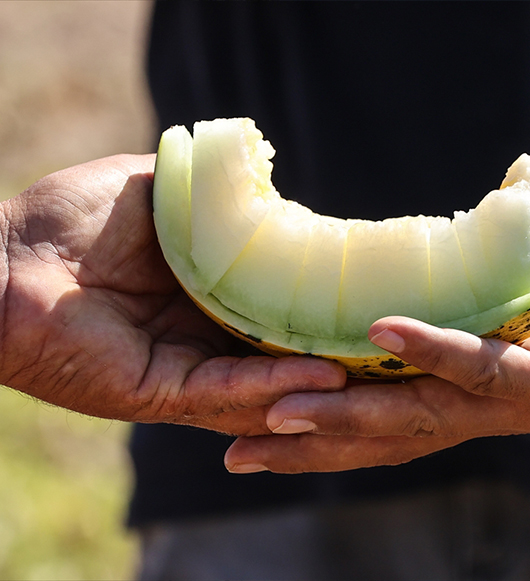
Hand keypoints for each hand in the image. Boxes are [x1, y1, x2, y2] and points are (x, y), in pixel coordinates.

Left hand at [0, 155, 345, 434]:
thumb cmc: (67, 219)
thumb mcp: (154, 189)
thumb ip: (208, 190)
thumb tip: (264, 178)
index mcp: (201, 295)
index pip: (272, 307)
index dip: (316, 304)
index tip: (366, 294)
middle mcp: (199, 338)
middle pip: (276, 353)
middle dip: (329, 353)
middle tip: (386, 345)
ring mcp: (182, 369)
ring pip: (263, 384)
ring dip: (315, 379)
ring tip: (370, 368)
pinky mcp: (159, 393)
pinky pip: (225, 391)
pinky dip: (273, 384)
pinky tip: (322, 375)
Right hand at [224, 230, 529, 471]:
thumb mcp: (518, 299)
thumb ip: (470, 297)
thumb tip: (425, 267)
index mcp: (467, 394)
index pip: (381, 417)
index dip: (318, 430)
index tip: (252, 426)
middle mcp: (481, 411)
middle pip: (383, 437)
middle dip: (308, 448)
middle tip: (234, 452)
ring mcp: (514, 400)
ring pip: (417, 416)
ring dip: (346, 415)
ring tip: (277, 412)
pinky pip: (483, 366)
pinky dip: (432, 348)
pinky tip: (382, 331)